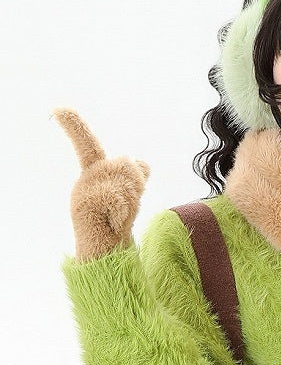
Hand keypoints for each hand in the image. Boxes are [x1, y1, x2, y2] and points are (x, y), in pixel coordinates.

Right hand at [53, 108, 149, 259]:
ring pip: (126, 180)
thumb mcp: (128, 197)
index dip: (74, 125)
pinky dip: (124, 213)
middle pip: (127, 163)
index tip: (56, 109)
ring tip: (119, 217)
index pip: (87, 144)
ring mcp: (83, 192)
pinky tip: (114, 224)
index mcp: (92, 174)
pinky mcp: (85, 205)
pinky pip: (118, 199)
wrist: (104, 255)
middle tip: (126, 209)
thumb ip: (133, 177)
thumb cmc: (115, 226)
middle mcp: (84, 179)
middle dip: (137, 185)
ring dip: (133, 201)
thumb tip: (142, 162)